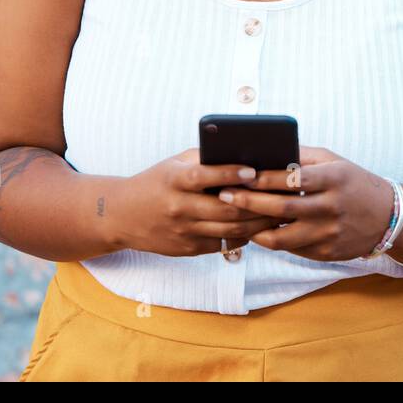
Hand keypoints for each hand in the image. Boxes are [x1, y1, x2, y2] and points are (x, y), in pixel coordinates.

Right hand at [117, 148, 283, 256]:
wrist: (122, 215)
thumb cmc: (156, 182)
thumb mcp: (173, 164)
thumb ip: (203, 160)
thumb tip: (242, 153)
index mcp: (173, 181)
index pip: (204, 177)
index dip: (229, 174)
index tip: (253, 171)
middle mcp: (178, 208)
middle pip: (224, 209)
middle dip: (255, 204)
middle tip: (280, 196)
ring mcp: (183, 231)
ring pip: (228, 230)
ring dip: (257, 223)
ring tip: (278, 213)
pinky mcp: (188, 249)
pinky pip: (222, 244)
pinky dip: (243, 236)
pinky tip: (259, 228)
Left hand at [218, 147, 396, 261]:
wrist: (388, 217)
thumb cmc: (353, 182)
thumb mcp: (334, 162)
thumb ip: (302, 157)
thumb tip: (266, 152)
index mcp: (333, 179)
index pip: (292, 178)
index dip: (263, 178)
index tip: (239, 175)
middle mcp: (332, 207)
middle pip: (282, 208)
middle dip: (248, 202)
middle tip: (224, 196)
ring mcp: (329, 233)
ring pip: (282, 237)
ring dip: (254, 229)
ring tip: (235, 219)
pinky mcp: (327, 253)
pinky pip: (292, 249)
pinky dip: (272, 241)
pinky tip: (256, 232)